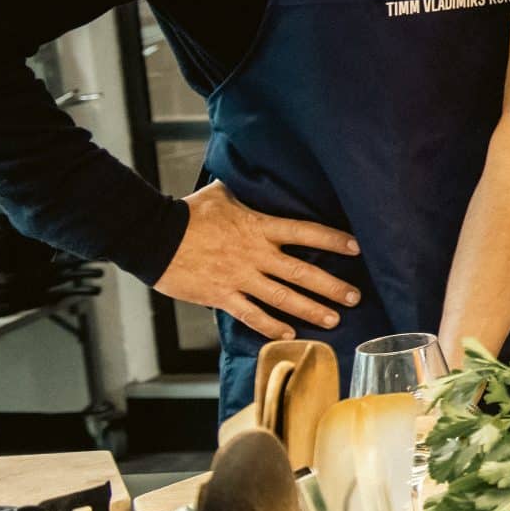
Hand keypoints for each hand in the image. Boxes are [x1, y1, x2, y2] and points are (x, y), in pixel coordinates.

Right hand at [155, 182, 361, 340]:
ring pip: (283, 298)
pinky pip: (251, 314)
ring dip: (311, 310)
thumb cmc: (187, 213)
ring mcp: (239, 277)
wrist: (152, 236)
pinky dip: (271, 325)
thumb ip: (244, 193)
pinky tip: (289, 334)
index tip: (357, 247)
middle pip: (302, 272)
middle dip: (332, 286)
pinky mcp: (221, 295)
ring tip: (334, 320)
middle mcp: (255, 254)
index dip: (333, 240)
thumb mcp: (220, 194)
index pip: (305, 232)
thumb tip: (255, 177)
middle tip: (356, 297)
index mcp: (259, 227)